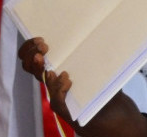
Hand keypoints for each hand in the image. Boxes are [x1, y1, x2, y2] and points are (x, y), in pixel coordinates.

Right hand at [18, 38, 146, 136]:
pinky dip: (59, 88)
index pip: (32, 56)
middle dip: (31, 53)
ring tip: (50, 64)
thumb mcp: (100, 67)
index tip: (40, 39)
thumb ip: (96, 53)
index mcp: (57, 68)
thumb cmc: (107, 90)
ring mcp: (58, 95)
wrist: (117, 116)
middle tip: (43, 46)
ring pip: (40, 80)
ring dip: (40, 69)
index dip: (29, 47)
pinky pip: (56, 100)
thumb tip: (101, 29)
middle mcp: (53, 81)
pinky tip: (66, 80)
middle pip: (29, 66)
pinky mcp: (67, 110)